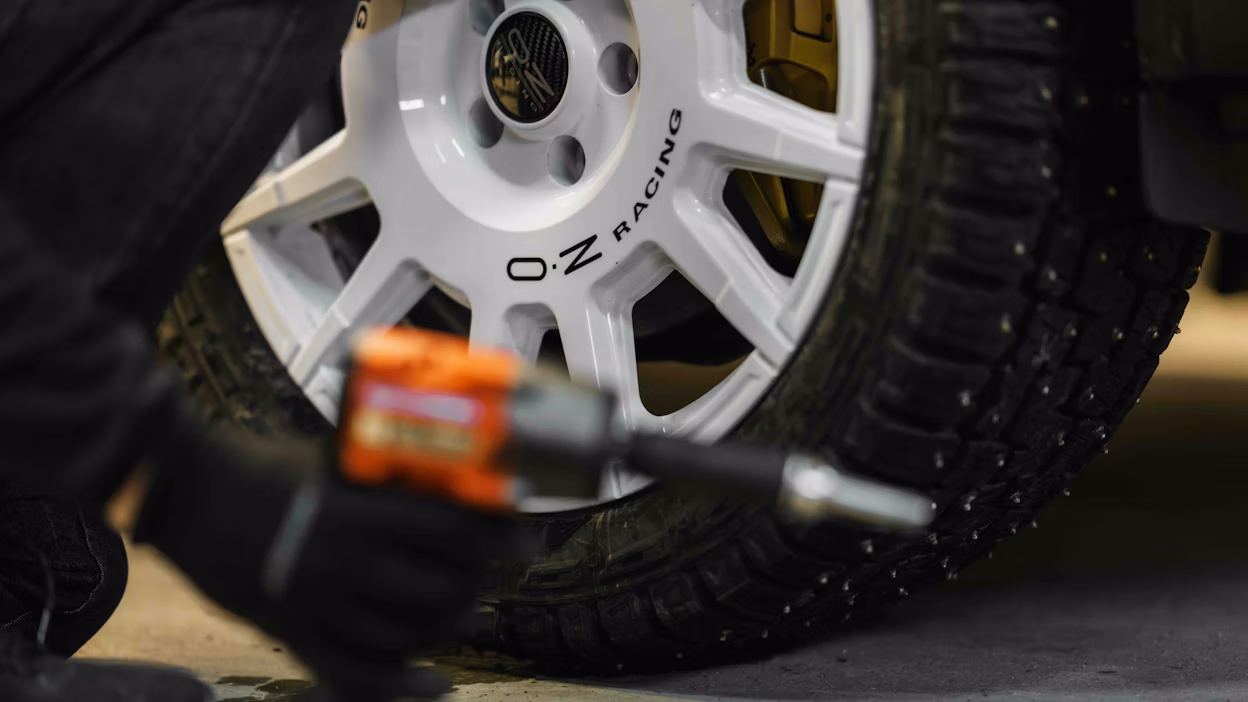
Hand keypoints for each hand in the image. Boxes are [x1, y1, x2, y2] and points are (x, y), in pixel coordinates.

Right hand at [135, 426, 514, 700]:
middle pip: (435, 587)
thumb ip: (380, 477)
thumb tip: (439, 476)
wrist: (184, 493)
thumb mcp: (327, 460)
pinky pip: (352, 673)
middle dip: (476, 583)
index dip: (495, 536)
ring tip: (468, 614)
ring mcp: (316, 603)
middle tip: (492, 575)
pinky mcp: (292, 631)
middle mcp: (341, 561)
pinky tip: (436, 686)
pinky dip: (399, 686)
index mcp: (354, 511)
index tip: (525, 537)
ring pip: (402, 632)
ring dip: (446, 627)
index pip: (447, 529)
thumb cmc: (258, 466)